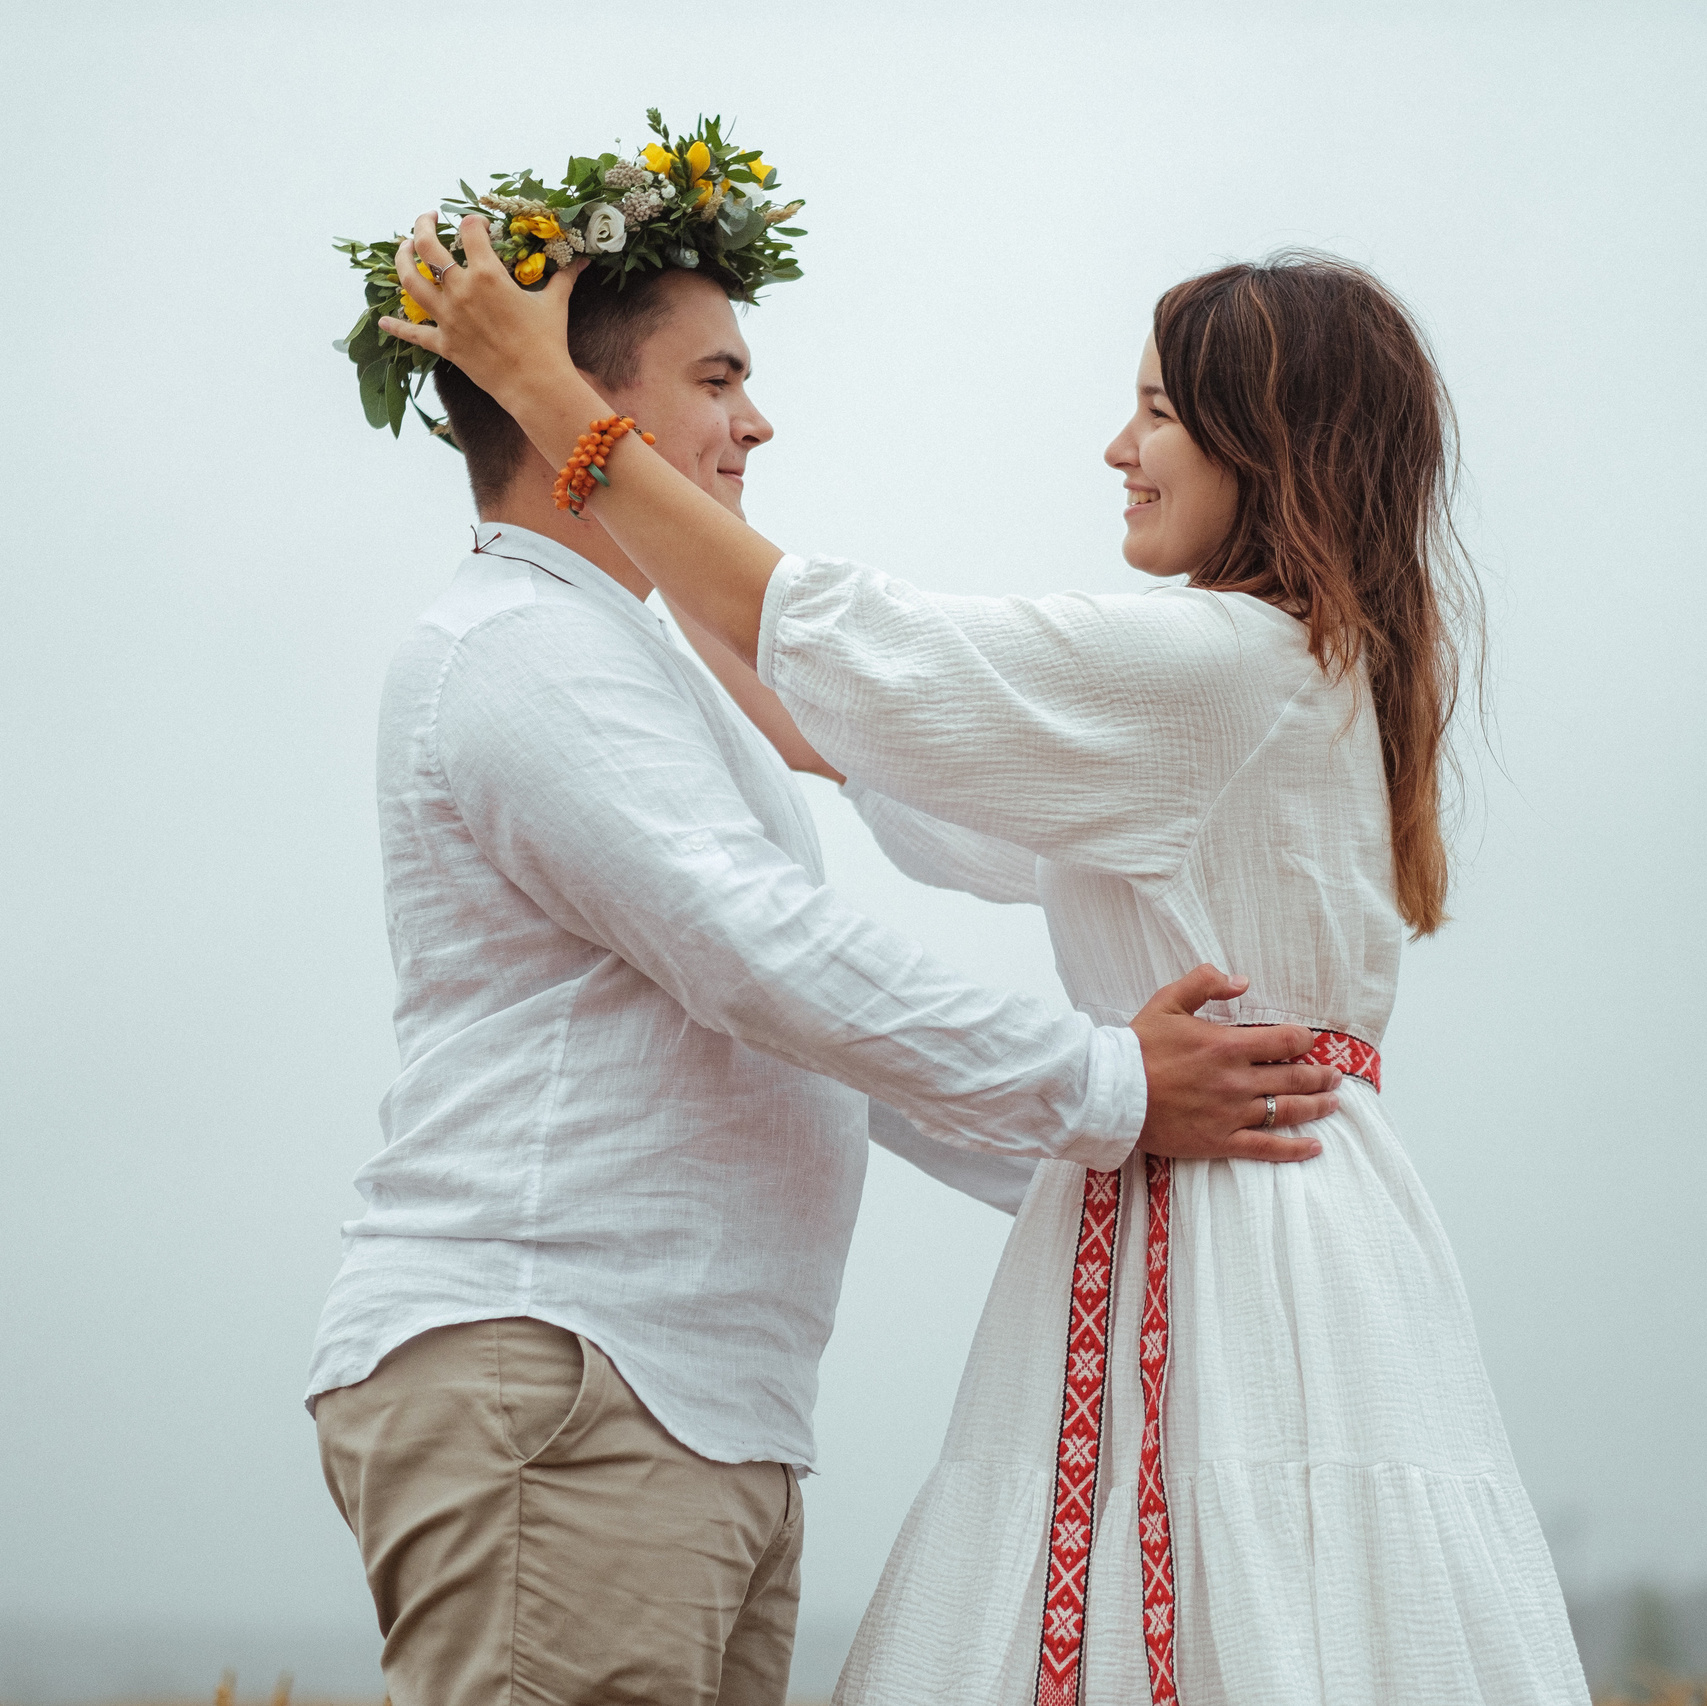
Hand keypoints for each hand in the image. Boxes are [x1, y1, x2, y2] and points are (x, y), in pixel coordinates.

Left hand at [378, 214, 587, 410]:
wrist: (536, 383)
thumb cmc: (548, 341)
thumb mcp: (555, 303)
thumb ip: (563, 277)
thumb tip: (582, 260)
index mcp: (488, 274)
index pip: (470, 231)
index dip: (474, 221)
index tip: (479, 225)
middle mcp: (461, 290)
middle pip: (428, 247)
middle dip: (423, 225)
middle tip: (427, 219)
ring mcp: (448, 317)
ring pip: (410, 281)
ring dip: (402, 260)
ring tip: (403, 249)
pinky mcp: (444, 344)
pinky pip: (414, 333)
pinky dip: (397, 326)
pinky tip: (384, 320)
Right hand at [1132, 965, 1339, 1162]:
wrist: (1110, 1092)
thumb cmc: (1137, 1046)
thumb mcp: (1167, 1001)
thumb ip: (1204, 982)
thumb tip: (1241, 980)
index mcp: (1227, 1045)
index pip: (1285, 1040)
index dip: (1303, 1039)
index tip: (1308, 1041)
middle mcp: (1236, 1081)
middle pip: (1294, 1077)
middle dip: (1320, 1075)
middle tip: (1334, 1076)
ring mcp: (1230, 1114)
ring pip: (1286, 1111)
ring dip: (1316, 1106)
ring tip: (1332, 1103)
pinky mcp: (1219, 1141)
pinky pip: (1266, 1148)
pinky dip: (1294, 1149)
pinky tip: (1314, 1147)